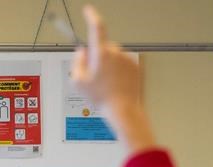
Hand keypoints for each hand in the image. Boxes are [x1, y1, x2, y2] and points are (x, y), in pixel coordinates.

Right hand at [71, 5, 153, 151]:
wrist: (122, 108)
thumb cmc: (100, 97)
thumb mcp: (78, 82)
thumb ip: (77, 62)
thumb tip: (81, 52)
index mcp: (101, 53)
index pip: (96, 27)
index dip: (91, 16)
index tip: (88, 11)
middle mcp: (115, 52)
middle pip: (103, 46)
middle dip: (97, 56)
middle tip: (94, 75)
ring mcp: (126, 58)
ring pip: (113, 56)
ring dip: (108, 65)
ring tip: (105, 84)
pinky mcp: (134, 66)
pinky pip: (122, 64)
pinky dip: (117, 71)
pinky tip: (115, 84)